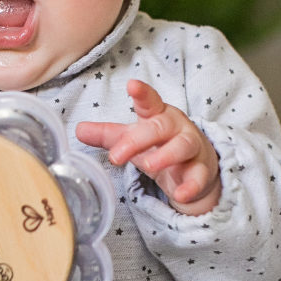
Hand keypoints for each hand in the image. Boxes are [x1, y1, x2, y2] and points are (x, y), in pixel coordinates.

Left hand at [76, 79, 220, 214]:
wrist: (196, 166)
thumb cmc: (160, 144)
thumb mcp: (133, 137)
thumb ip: (107, 134)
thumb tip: (78, 130)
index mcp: (157, 115)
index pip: (149, 101)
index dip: (142, 93)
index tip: (132, 85)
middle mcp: (176, 127)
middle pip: (159, 127)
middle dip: (138, 140)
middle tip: (116, 156)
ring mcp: (191, 147)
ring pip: (183, 146)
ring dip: (166, 155)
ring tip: (148, 166)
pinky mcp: (201, 170)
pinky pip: (198, 176)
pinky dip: (190, 185)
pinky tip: (179, 194)